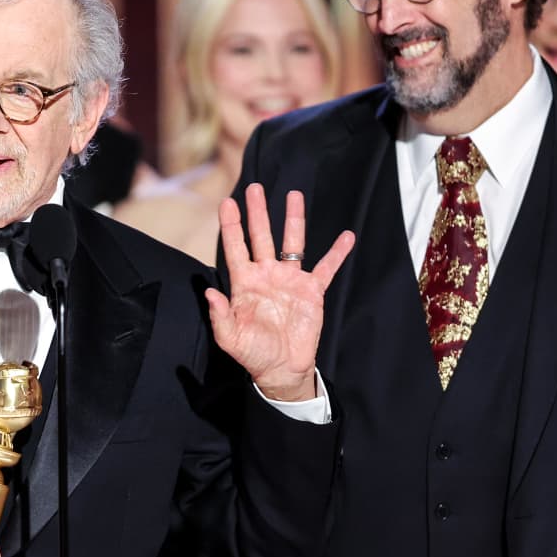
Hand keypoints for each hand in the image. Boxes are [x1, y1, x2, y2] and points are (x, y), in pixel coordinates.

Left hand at [208, 183, 353, 401]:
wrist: (282, 369)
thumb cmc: (253, 353)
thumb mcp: (230, 338)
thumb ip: (220, 316)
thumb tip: (209, 293)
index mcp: (244, 283)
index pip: (236, 248)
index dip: (231, 226)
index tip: (227, 202)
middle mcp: (266, 275)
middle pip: (261, 237)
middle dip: (258, 213)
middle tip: (254, 188)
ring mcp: (290, 280)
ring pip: (292, 243)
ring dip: (293, 220)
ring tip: (295, 195)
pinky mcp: (312, 291)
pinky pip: (326, 268)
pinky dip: (337, 253)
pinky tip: (347, 236)